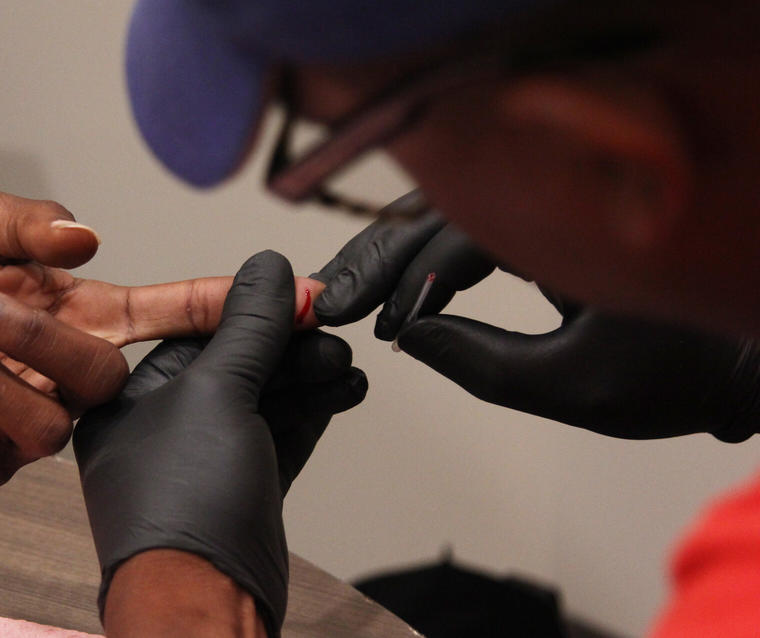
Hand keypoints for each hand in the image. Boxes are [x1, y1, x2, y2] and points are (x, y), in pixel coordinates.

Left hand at [0, 192, 325, 491]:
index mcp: (86, 320)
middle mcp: (69, 379)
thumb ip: (32, 225)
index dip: (221, 308)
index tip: (291, 295)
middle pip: (102, 379)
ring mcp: (27, 426)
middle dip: (38, 339)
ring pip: (43, 427)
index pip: (169, 318)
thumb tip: (86, 237)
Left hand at [74, 251, 366, 637]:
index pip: (200, 332)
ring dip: (308, 377)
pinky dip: (313, 412)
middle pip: (237, 364)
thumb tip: (270, 270)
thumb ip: (247, 330)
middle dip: (289, 346)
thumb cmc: (182, 508)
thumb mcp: (216, 395)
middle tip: (333, 330)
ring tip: (347, 365)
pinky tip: (344, 392)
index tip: (304, 293)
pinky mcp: (241, 491)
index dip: (255, 309)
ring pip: (264, 400)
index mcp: (131, 398)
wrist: (205, 606)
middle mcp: (162, 427)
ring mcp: (203, 462)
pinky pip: (280, 436)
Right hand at [313, 193, 758, 441]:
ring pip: (442, 217)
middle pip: (437, 211)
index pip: (461, 234)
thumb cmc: (672, 371)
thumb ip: (481, 364)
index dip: (414, 281)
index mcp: (566, 224)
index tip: (387, 329)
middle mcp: (549, 202)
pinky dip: (421, 260)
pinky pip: (462, 233)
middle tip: (335, 301)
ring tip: (348, 293)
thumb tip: (411, 339)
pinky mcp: (537, 229)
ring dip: (391, 255)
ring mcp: (540, 212)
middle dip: (380, 257)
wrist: (729, 366)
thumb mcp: (571, 384)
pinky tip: (393, 290)